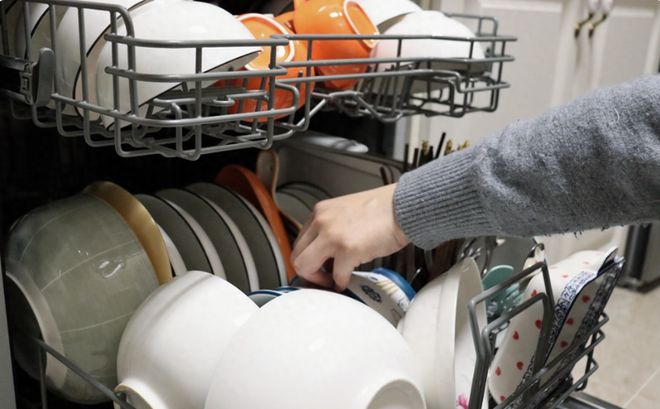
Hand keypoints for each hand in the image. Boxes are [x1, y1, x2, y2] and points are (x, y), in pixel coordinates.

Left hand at [291, 184, 409, 289]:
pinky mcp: (347, 250)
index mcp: (321, 212)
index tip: (316, 267)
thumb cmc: (383, 211)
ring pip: (305, 267)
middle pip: (297, 255)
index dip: (308, 258)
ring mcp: (332, 235)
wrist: (404, 207)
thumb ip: (331, 229)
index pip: (300, 241)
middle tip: (322, 278)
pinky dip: (341, 282)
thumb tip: (325, 254)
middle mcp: (322, 221)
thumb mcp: (346, 212)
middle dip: (309, 272)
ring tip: (332, 281)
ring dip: (318, 280)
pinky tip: (347, 281)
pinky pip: (336, 275)